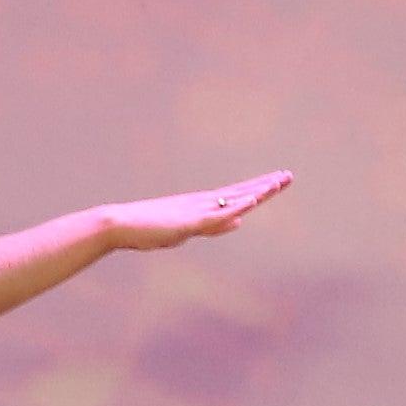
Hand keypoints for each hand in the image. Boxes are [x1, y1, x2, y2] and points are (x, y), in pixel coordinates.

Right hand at [104, 172, 292, 250]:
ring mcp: (196, 210)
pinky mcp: (189, 220)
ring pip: (233, 199)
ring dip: (257, 190)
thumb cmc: (146, 230)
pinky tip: (254, 199)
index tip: (275, 182)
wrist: (118, 225)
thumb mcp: (186, 230)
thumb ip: (213, 226)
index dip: (257, 189)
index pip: (236, 197)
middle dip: (265, 185)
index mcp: (201, 206)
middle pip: (240, 192)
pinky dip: (238, 205)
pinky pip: (219, 213)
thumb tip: (239, 223)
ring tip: (279, 182)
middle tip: (288, 175)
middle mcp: (202, 203)